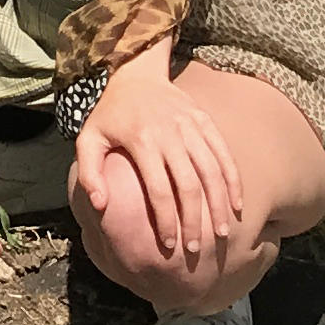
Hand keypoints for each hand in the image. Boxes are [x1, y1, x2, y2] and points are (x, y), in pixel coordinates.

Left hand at [72, 52, 247, 281]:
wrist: (133, 74)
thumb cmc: (109, 115)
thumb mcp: (88, 139)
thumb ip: (89, 173)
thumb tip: (100, 207)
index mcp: (141, 140)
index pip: (158, 190)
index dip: (166, 220)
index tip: (168, 245)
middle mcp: (170, 133)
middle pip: (189, 186)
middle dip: (194, 222)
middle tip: (194, 250)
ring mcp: (191, 126)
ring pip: (212, 172)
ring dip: (219, 206)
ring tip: (221, 234)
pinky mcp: (205, 121)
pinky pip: (224, 154)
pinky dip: (234, 181)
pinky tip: (237, 205)